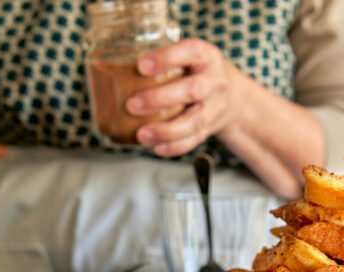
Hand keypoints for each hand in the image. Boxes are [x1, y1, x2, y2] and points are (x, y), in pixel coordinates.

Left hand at [126, 38, 238, 156]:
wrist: (233, 98)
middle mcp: (215, 82)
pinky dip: (175, 146)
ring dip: (167, 130)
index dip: (168, 58)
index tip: (142, 66)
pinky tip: (157, 147)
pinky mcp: (211, 128)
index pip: (192, 51)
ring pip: (194, 121)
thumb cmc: (197, 74)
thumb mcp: (189, 58)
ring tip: (142, 134)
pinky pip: (194, 140)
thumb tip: (110, 70)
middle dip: (160, 99)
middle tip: (132, 105)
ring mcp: (215, 107)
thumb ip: (162, 62)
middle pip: (192, 90)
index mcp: (207, 57)